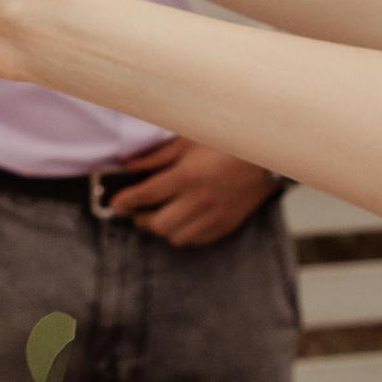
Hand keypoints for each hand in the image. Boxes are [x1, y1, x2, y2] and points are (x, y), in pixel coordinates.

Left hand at [103, 138, 277, 246]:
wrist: (266, 157)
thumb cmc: (225, 143)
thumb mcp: (187, 142)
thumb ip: (156, 157)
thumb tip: (128, 166)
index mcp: (187, 177)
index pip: (146, 195)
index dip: (126, 200)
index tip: (114, 203)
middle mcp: (199, 200)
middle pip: (158, 223)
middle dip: (141, 219)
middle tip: (135, 211)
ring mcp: (214, 216)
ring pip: (176, 236)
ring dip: (161, 228)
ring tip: (157, 216)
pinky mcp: (227, 225)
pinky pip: (197, 240)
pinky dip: (183, 234)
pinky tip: (180, 221)